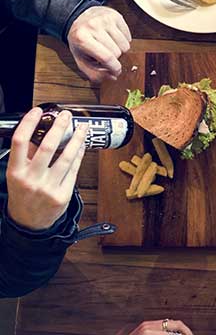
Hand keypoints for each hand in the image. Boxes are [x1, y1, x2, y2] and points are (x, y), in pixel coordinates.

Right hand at [5, 108, 86, 231]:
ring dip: (76, 139)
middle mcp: (31, 179)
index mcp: (15, 172)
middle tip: (65, 115)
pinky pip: (74, 169)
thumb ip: (27, 155)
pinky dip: (78, 155)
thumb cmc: (23, 194)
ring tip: (81, 127)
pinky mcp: (63, 194)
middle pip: (47, 147)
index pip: (19, 142)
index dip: (28, 124)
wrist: (29, 223)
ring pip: (66, 157)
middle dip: (58, 128)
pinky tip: (81, 145)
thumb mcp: (17, 175)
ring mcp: (48, 188)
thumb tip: (40, 130)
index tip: (37, 111)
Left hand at [67, 6, 130, 82]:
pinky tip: (113, 38)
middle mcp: (94, 26)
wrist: (79, 17)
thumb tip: (112, 77)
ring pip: (125, 45)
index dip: (114, 68)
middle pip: (117, 52)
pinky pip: (128, 36)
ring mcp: (105, 19)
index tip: (116, 72)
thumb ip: (94, 72)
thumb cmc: (80, 39)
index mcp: (82, 38)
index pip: (107, 57)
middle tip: (106, 55)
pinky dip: (124, 40)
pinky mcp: (115, 16)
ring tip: (110, 45)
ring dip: (120, 49)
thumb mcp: (80, 58)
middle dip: (115, 58)